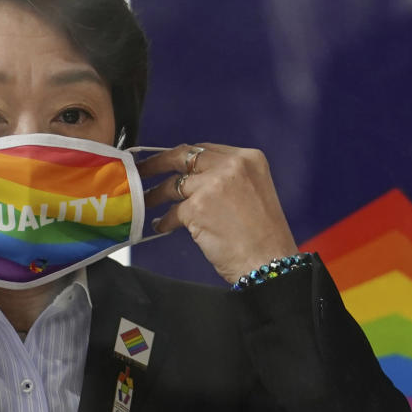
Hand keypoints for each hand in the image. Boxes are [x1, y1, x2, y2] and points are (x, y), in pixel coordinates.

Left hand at [138, 143, 297, 284]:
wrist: (269, 261)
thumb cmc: (263, 235)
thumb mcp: (253, 191)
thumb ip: (226, 178)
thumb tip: (190, 177)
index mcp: (248, 159)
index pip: (205, 149)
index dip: (182, 157)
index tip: (167, 161)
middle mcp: (231, 166)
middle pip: (183, 157)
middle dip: (157, 163)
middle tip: (142, 170)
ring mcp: (213, 185)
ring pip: (173, 185)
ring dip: (156, 195)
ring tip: (148, 202)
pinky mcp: (197, 208)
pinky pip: (172, 212)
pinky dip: (164, 221)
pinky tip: (161, 226)